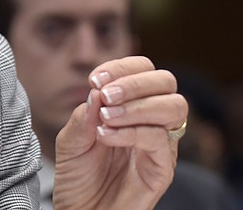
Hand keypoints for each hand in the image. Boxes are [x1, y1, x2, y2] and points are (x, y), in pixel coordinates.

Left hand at [52, 56, 187, 209]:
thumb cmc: (77, 175)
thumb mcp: (70, 140)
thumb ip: (83, 116)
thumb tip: (98, 92)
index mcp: (130, 105)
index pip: (143, 69)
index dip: (122, 67)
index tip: (94, 79)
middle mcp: (150, 120)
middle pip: (166, 81)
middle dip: (134, 82)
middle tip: (105, 95)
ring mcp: (159, 144)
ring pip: (173, 106)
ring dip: (137, 105)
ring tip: (106, 118)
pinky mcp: (162, 168)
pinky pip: (160, 139)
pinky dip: (132, 132)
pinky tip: (106, 137)